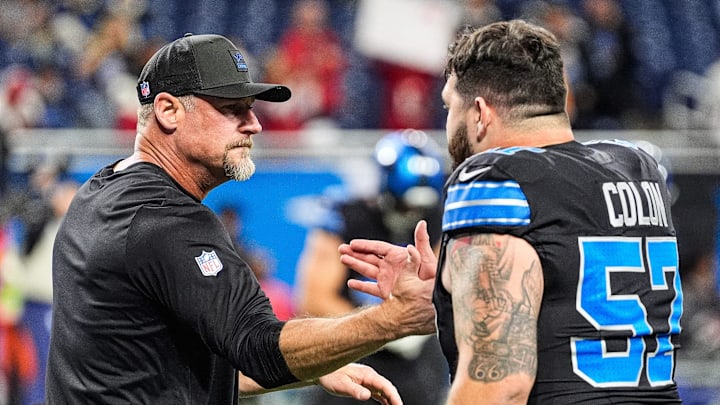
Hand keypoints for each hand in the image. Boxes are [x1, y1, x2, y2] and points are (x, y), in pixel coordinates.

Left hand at [318, 363, 401, 404]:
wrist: (322, 371)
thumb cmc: (330, 377)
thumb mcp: (342, 385)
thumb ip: (355, 390)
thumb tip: (368, 395)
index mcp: (367, 375)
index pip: (386, 386)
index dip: (394, 397)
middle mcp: (370, 375)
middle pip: (388, 387)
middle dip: (396, 398)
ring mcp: (367, 379)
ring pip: (384, 389)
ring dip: (391, 399)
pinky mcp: (364, 382)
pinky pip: (378, 391)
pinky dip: (384, 398)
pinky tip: (386, 404)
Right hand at [339, 220, 436, 335]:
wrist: (432, 299)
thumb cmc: (432, 277)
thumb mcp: (427, 258)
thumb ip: (421, 241)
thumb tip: (421, 223)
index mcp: (398, 256)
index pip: (378, 248)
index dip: (365, 245)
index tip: (352, 243)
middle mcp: (390, 267)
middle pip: (369, 257)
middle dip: (355, 253)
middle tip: (341, 248)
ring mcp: (387, 280)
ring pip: (367, 270)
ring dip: (355, 264)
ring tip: (342, 259)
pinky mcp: (386, 292)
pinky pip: (371, 289)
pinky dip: (361, 286)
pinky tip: (350, 283)